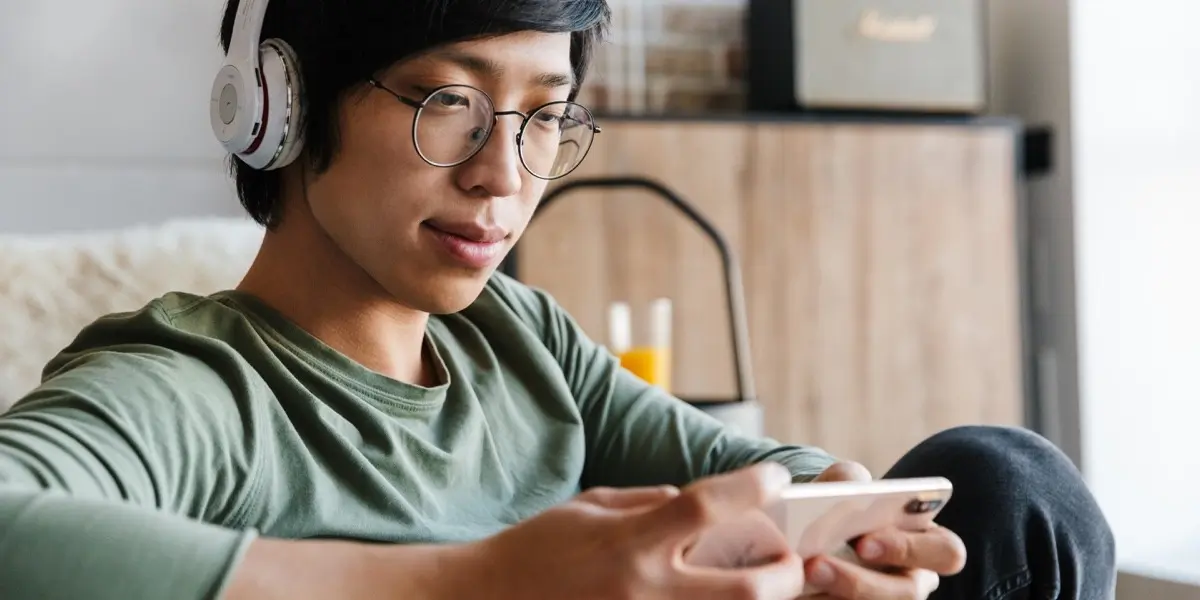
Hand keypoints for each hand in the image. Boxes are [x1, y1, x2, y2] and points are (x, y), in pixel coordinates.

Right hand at [453, 463, 808, 599]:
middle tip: (788, 559)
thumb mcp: (590, 504)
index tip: (776, 478)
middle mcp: (645, 589)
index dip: (752, 487)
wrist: (488, 598)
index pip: (707, 506)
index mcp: (631, 541)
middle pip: (746, 589)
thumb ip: (647, 502)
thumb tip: (695, 501)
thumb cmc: (537, 547)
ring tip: (762, 583)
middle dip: (783, 574)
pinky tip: (711, 593)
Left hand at [803, 461, 966, 598]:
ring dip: (834, 596)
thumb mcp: (842, 484)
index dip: (909, 549)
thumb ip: (846, 479)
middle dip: (861, 582)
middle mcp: (913, 580)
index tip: (862, 541)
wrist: (810, 529)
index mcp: (927, 542)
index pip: (946, 552)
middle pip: (908, 594)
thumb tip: (842, 490)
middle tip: (815, 565)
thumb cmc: (838, 503)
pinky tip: (789, 592)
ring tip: (796, 578)